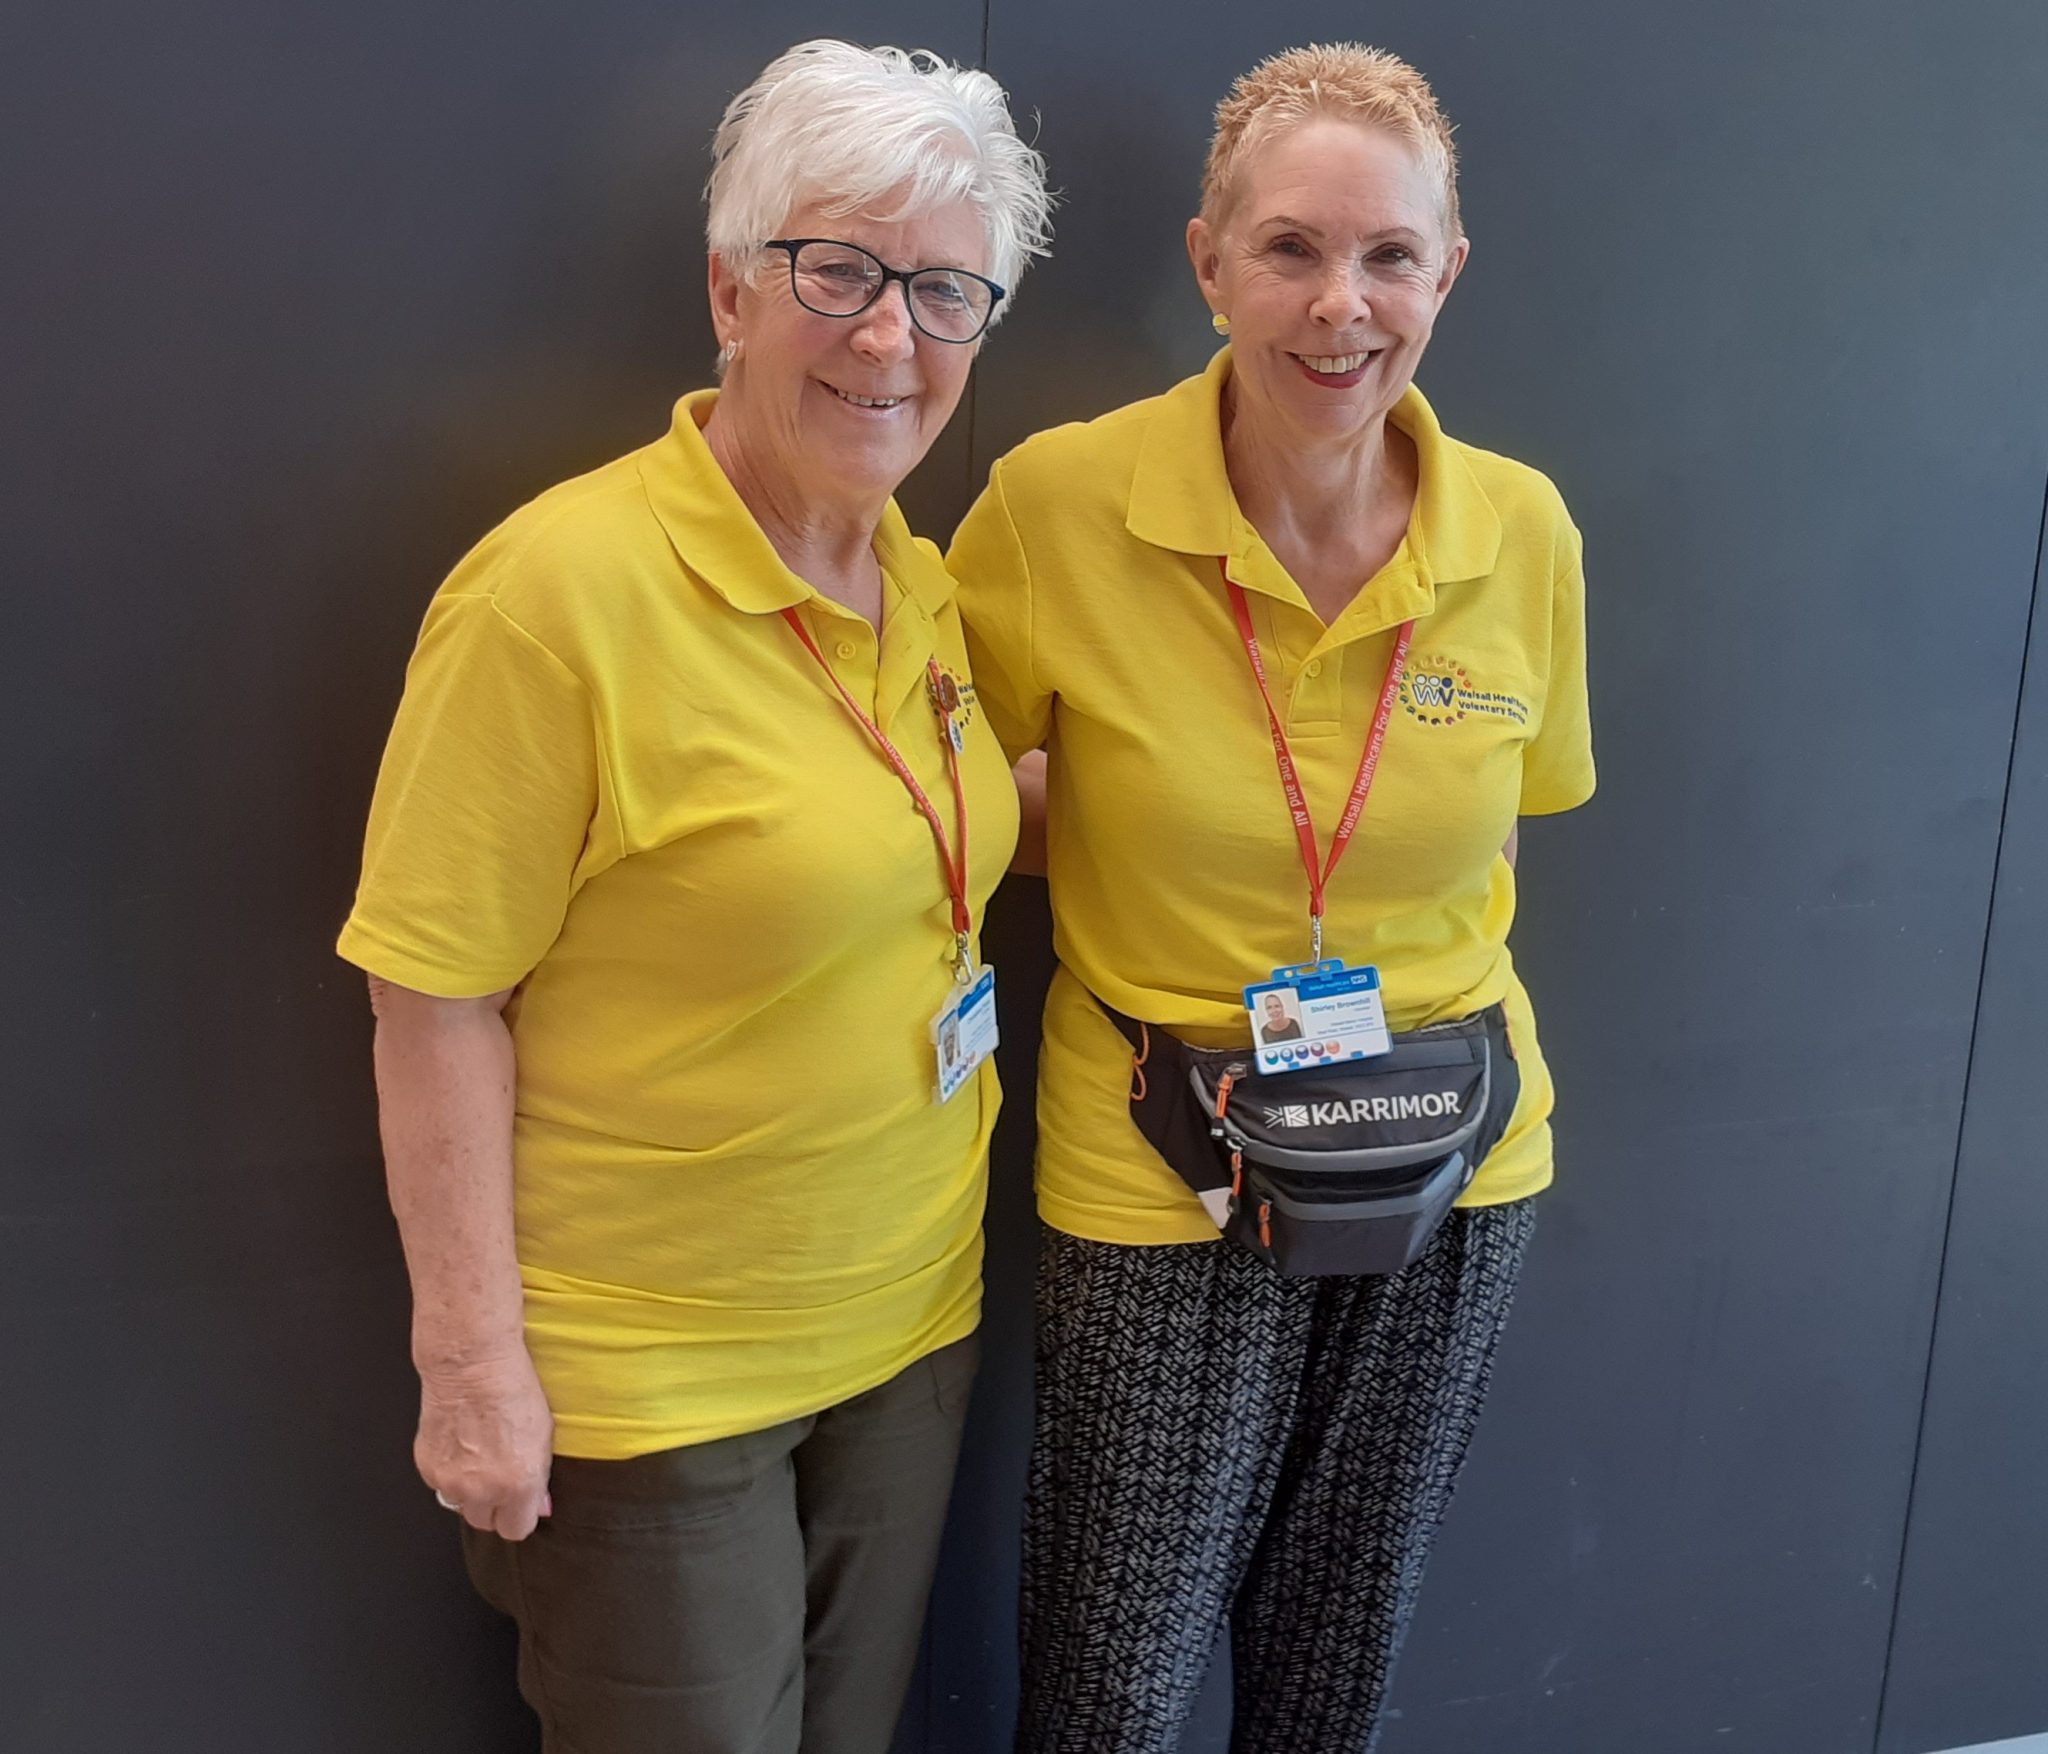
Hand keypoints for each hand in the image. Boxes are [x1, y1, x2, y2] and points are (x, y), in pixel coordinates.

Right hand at [415, 1348, 554, 1539]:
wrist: (471, 1366)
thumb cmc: (512, 1391)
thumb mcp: (544, 1436)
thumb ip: (539, 1479)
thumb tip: (540, 1506)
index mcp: (518, 1486)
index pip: (516, 1530)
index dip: (520, 1515)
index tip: (522, 1505)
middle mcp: (482, 1491)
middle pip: (485, 1522)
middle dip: (494, 1505)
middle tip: (499, 1476)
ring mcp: (450, 1482)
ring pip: (460, 1505)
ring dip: (469, 1491)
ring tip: (479, 1456)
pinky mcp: (427, 1468)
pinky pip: (440, 1485)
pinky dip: (449, 1472)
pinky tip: (461, 1445)